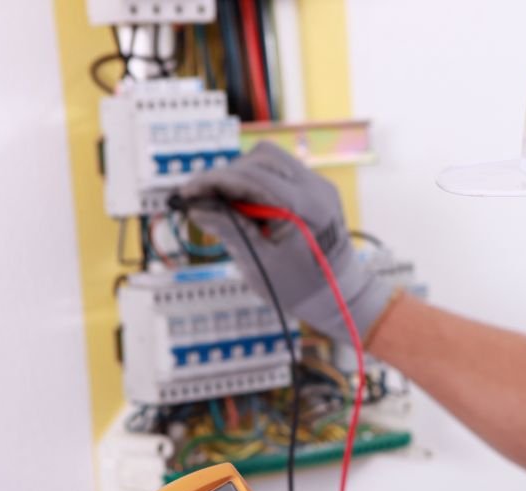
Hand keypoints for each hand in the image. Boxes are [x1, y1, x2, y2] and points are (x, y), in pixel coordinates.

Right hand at [180, 141, 395, 344]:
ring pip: (269, 159)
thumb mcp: (261, 263)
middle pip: (261, 159)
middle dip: (227, 176)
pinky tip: (244, 205)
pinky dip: (256, 181)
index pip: (253, 177)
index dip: (214, 180)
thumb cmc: (302, 288)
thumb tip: (197, 207)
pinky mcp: (314, 188)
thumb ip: (231, 230)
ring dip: (240, 176)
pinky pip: (279, 170)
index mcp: (307, 208)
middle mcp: (317, 188)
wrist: (339, 295)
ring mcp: (318, 185)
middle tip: (201, 200)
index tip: (186, 192)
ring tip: (224, 205)